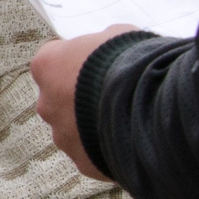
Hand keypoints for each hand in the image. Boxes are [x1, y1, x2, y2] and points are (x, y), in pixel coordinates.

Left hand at [30, 24, 133, 175]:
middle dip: (83, 98)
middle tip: (114, 95)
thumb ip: (103, 42)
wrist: (151, 107)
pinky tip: (132, 140)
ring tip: (128, 119)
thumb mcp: (119, 36)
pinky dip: (108, 148)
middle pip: (61, 99)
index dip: (78, 62)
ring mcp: (62, 136)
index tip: (98, 65)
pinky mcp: (82, 161)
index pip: (54, 61)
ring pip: (75, 130)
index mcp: (47, 65)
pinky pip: (93, 154)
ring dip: (94, 125)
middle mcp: (46, 103)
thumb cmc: (132, 62)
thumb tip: (107, 45)